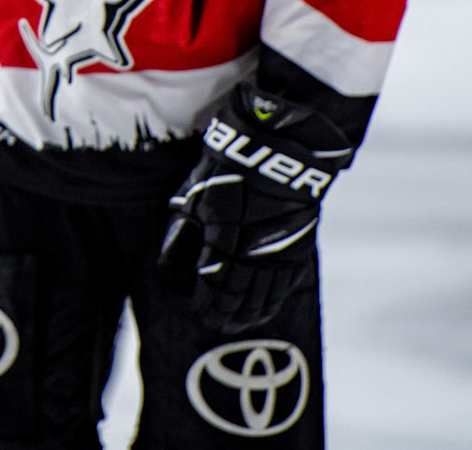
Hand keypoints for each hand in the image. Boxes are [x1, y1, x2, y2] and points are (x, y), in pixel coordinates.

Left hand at [158, 82, 354, 332]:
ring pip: (263, 298)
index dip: (202, 303)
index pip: (212, 288)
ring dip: (248, 313)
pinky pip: (284, 286)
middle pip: (237, 299)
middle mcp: (253, 255)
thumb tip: (172, 261)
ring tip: (236, 322)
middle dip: (224, 314)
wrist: (280, 149)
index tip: (194, 309)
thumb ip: (186, 230)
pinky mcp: (299, 248)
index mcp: (224, 242)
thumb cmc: (229, 165)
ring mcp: (279, 254)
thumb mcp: (196, 193)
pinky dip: (272, 302)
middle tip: (214, 322)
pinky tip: (263, 310)